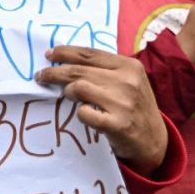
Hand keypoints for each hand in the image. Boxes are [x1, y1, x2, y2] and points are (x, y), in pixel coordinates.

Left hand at [36, 46, 166, 174]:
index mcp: (129, 66)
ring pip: (78, 88)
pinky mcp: (118, 124)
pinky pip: (83, 113)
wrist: (153, 141)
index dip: (65, 52)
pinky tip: (85, 114)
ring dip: (67, 92)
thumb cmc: (133, 106)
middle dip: (54, 72)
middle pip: (78, 70)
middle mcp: (128, 81)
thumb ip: (103, 69)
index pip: (89, 54)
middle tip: (41, 76)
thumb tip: (63, 56)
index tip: (49, 54)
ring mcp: (123, 103)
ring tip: (68, 96)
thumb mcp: (126, 81)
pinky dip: (80, 113)